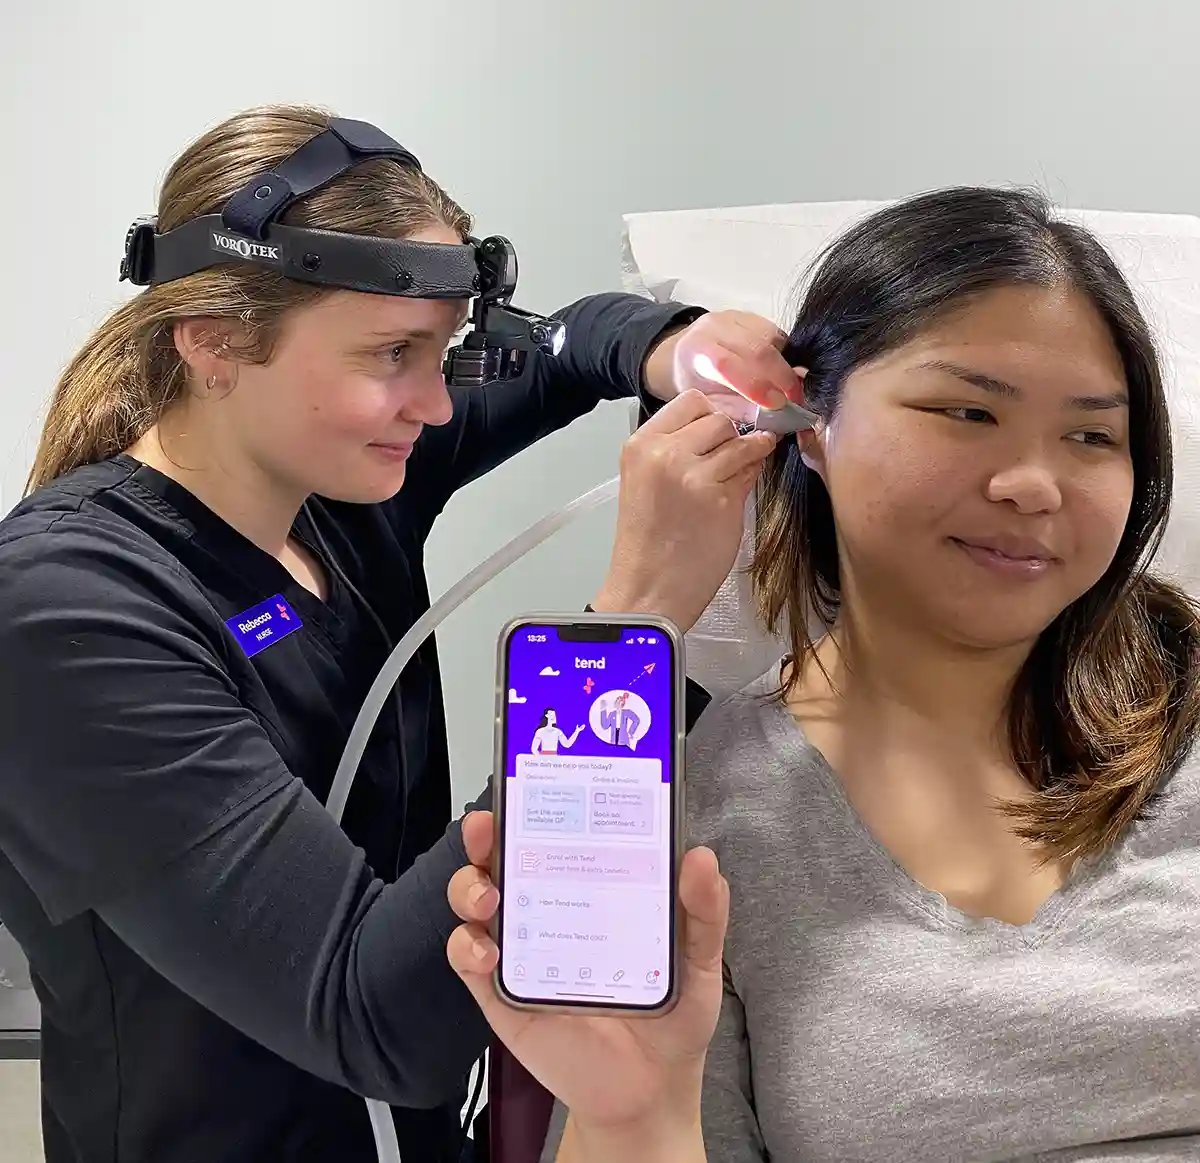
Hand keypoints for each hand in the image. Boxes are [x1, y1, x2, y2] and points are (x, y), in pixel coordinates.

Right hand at [447, 811, 728, 1142]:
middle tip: (488, 829)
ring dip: (469, 888)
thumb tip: (701, 856)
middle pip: (501, 860)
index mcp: (590, 890)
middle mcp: (547, 910)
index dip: (535, 806)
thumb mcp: (699, 959)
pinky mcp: (501, 996)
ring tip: (489, 896)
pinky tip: (486, 950)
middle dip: (484, 837)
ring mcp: (520, 951)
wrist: (651, 1090)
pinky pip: (469, 963)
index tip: (527, 783)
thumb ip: (704, 911)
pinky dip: (467, 949)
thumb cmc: (673, 1016)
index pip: (554, 836)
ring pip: (474, 903)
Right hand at [593, 389, 776, 631]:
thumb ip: (677, 450)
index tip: (721, 428)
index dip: (712, 412)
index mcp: (640, 445)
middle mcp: (665, 453)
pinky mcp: (723, 498)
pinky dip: (754, 472)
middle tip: (731, 453)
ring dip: (750, 450)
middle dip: (731, 433)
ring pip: (740, 440)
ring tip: (742, 467)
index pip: (690, 401)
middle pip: (718, 417)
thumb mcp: (648, 481)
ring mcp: (695, 475)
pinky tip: (742, 486)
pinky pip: (751, 469)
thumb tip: (725, 428)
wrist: (649, 588)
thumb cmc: (648, 540)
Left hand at [644, 309, 805, 422]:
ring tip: (791, 388)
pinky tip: (783, 371)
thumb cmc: (699, 383)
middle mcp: (714, 326)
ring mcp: (734, 317)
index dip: (755, 384)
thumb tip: (774, 418)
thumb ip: (739, 409)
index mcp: (697, 349)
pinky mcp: (751, 315)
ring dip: (787, 367)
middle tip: (794, 400)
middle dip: (781, 377)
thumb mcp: (711, 402)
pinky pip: (777, 334)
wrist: (689, 353)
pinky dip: (785, 355)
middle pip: (756, 349)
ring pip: (771, 340)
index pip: (726, 364)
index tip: (777, 403)